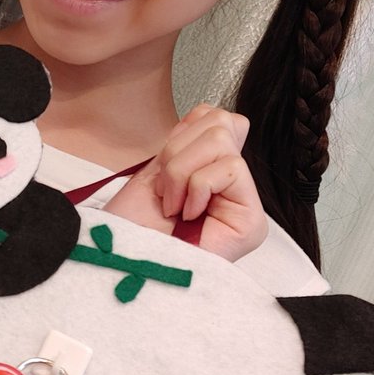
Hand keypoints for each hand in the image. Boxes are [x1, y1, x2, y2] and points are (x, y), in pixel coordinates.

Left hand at [103, 104, 267, 261]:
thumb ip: (190, 141)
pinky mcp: (252, 222)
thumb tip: (219, 113)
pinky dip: (197, 186)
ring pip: (224, 142)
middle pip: (222, 123)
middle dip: (178, 154)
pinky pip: (231, 167)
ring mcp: (245, 205)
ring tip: (172, 205)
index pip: (216, 118)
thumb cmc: (131, 226)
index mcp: (212, 172)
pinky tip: (186, 216)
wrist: (122, 261)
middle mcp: (233, 188)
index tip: (161, 170)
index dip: (183, 134)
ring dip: (182, 172)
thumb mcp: (157, 169)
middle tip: (164, 192)